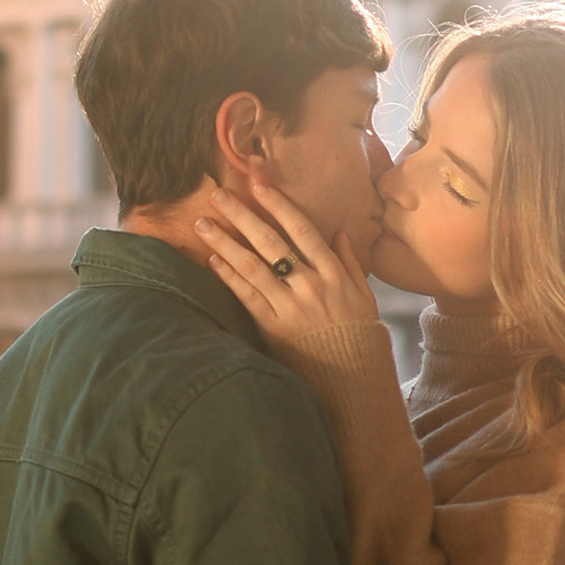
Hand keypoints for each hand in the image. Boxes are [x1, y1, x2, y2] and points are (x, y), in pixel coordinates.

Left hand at [193, 178, 391, 369]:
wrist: (351, 379)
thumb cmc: (358, 336)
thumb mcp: (363, 296)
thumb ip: (348, 262)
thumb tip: (337, 232)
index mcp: (332, 273)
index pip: (302, 230)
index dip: (279, 205)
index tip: (259, 185)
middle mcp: (309, 285)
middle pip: (271, 243)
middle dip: (242, 215)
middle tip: (218, 194)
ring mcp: (289, 306)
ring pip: (252, 266)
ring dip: (224, 242)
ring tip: (202, 224)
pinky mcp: (272, 327)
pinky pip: (246, 297)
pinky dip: (229, 277)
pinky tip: (212, 260)